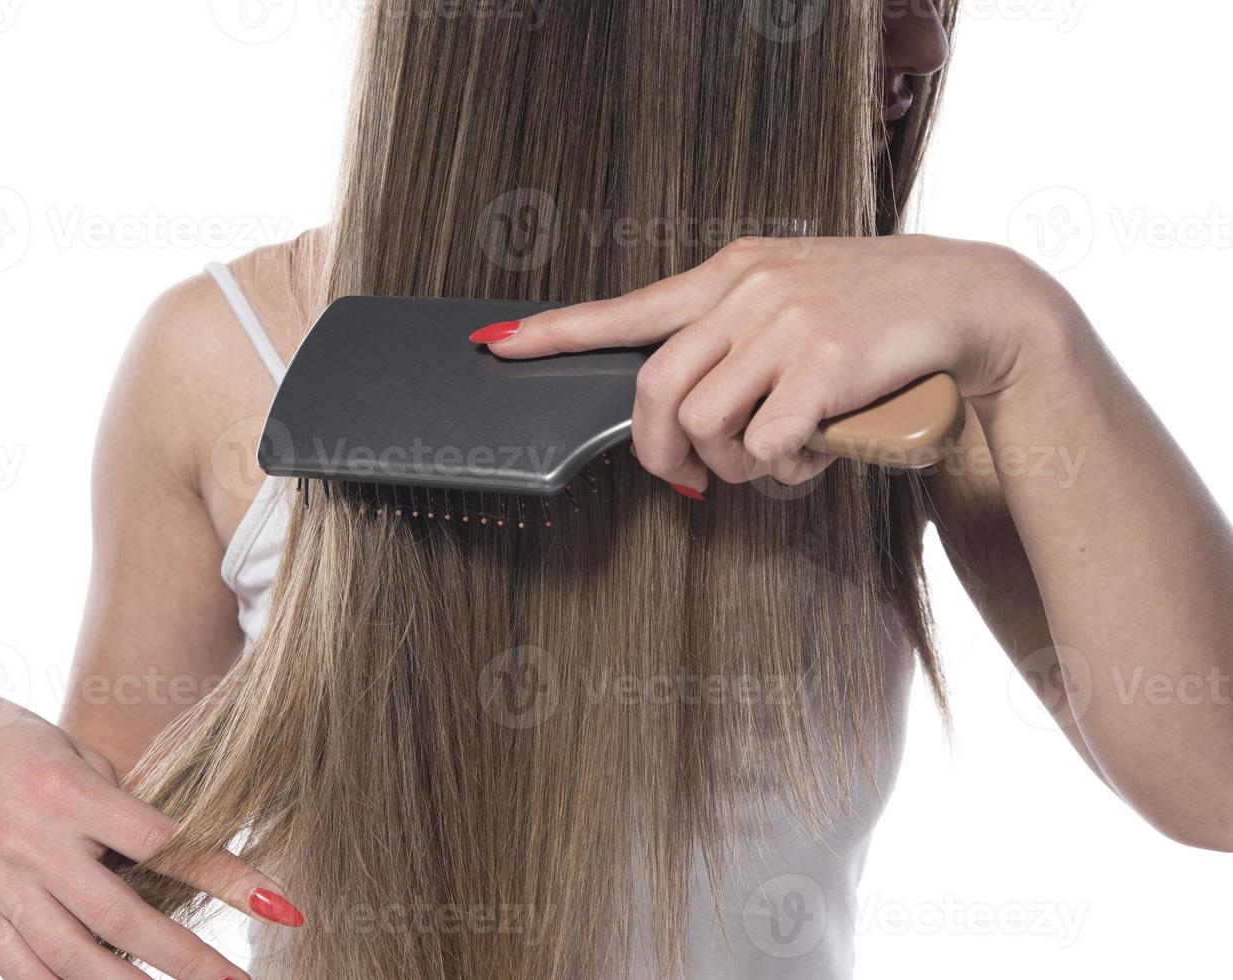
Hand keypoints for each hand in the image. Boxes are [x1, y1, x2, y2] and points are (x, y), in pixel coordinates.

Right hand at [0, 688, 301, 979]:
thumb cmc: (18, 740)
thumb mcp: (77, 756)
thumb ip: (120, 809)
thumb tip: (176, 858)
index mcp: (69, 793)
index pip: (162, 844)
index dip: (223, 876)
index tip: (276, 902)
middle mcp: (32, 843)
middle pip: (122, 916)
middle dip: (188, 958)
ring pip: (71, 956)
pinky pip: (19, 968)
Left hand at [473, 235, 1066, 492]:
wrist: (970, 299)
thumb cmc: (875, 314)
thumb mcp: (794, 301)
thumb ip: (735, 340)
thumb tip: (685, 414)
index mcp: (733, 272)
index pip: (629, 306)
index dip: (559, 332)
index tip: (500, 344)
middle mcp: (749, 291)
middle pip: (655, 389)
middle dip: (659, 452)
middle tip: (683, 482)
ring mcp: (786, 324)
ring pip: (708, 426)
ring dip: (734, 467)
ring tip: (776, 460)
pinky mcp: (824, 364)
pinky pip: (766, 446)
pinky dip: (784, 472)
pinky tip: (814, 458)